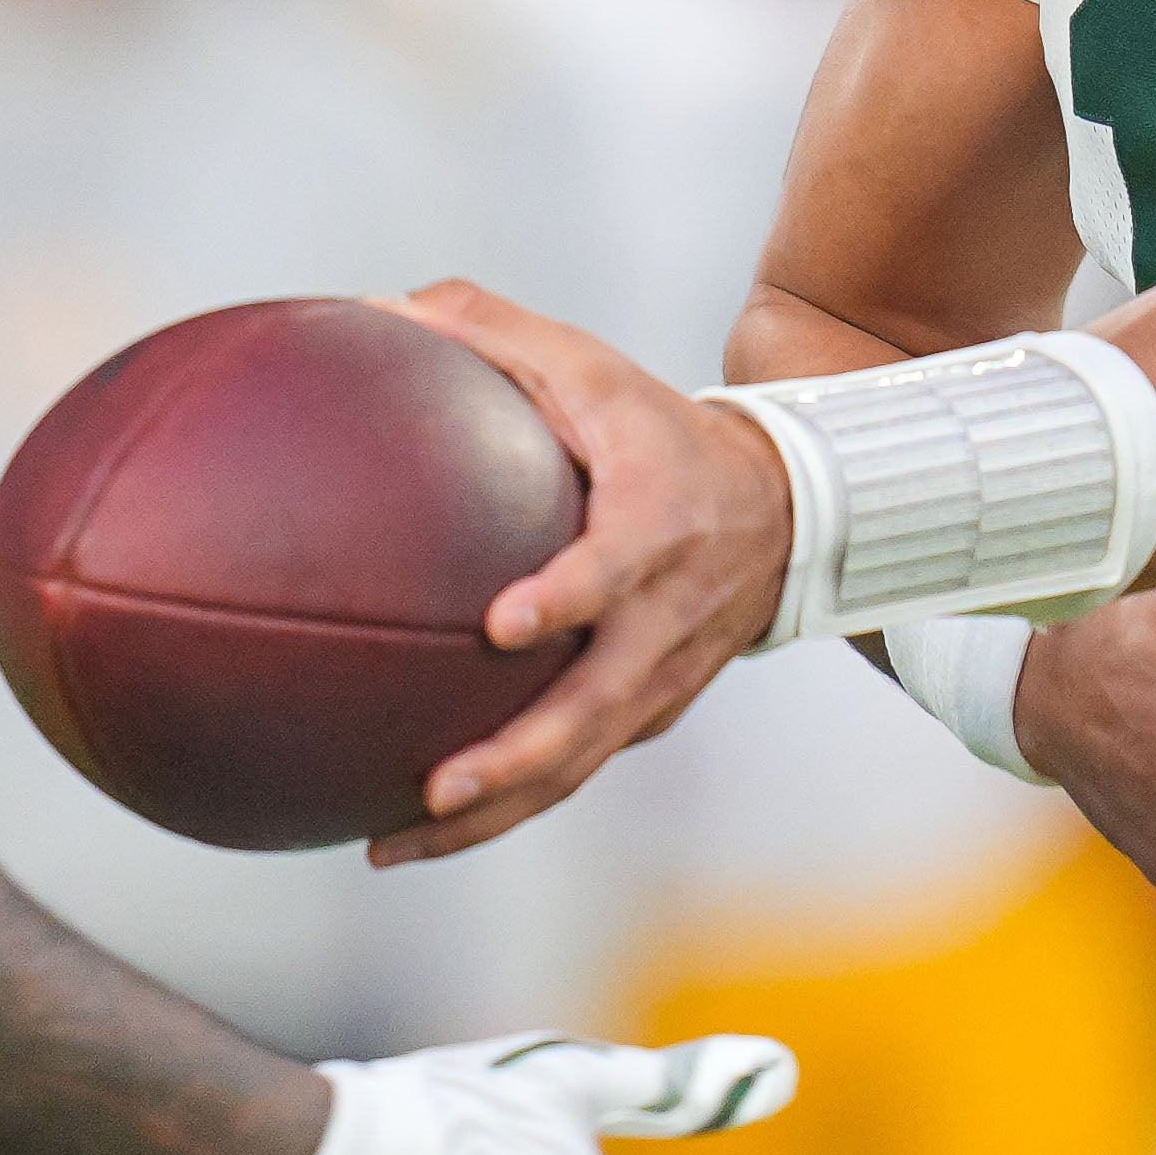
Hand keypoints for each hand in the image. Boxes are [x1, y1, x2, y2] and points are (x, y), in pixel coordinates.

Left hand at [376, 279, 793, 864]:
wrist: (783, 509)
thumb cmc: (654, 426)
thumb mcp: (591, 364)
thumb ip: (489, 330)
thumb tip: (372, 308)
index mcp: (656, 528)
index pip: (616, 571)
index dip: (569, 597)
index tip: (505, 623)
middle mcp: (665, 620)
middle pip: (594, 710)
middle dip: (517, 760)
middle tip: (436, 787)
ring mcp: (662, 680)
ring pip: (578, 765)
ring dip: (493, 815)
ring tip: (392, 846)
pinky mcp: (649, 715)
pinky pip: (575, 769)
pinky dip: (506, 808)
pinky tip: (414, 830)